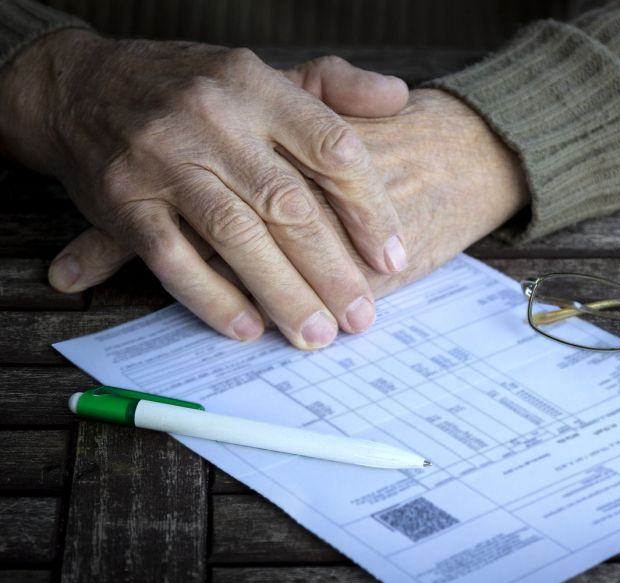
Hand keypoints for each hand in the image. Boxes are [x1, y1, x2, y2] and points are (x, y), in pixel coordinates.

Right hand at [38, 88, 529, 330]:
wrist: (80, 86)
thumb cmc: (194, 88)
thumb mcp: (263, 70)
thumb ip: (335, 84)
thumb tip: (399, 98)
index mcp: (259, 86)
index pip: (332, 150)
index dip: (369, 209)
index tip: (393, 257)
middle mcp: (214, 120)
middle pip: (288, 204)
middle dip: (332, 269)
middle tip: (362, 317)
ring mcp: (165, 160)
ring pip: (235, 236)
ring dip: (281, 293)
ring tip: (316, 335)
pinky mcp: (124, 200)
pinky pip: (172, 257)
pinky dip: (210, 296)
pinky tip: (245, 328)